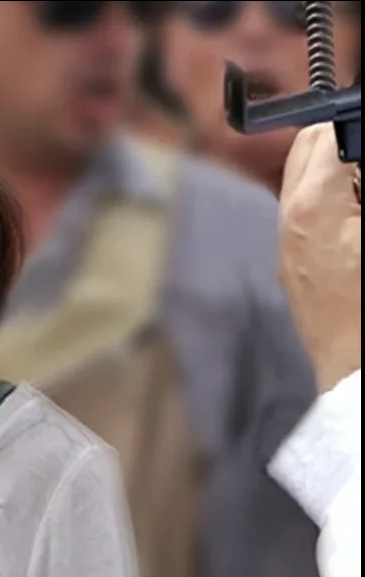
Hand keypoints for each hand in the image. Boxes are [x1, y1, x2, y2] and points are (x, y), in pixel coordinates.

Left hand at [278, 123, 361, 392]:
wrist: (360, 378)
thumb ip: (360, 183)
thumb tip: (353, 152)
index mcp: (312, 208)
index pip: (326, 132)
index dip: (354, 128)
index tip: (360, 131)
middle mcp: (289, 223)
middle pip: (307, 148)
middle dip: (345, 140)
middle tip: (364, 156)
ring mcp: (289, 248)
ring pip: (306, 181)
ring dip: (340, 172)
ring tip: (362, 194)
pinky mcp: (297, 270)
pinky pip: (309, 217)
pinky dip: (334, 205)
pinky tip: (357, 224)